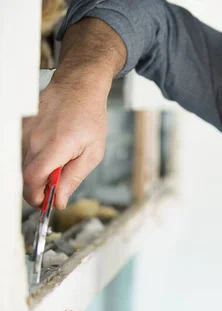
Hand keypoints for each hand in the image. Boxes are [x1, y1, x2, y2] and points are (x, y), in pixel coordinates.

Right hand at [22, 17, 124, 209]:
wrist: (78, 87)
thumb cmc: (89, 117)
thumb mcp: (93, 152)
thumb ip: (74, 177)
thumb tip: (59, 199)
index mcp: (55, 147)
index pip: (33, 179)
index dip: (36, 197)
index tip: (44, 203)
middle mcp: (35, 139)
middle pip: (24, 175)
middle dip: (36, 189)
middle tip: (52, 192)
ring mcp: (25, 131)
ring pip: (22, 164)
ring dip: (35, 173)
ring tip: (56, 167)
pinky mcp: (21, 126)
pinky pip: (21, 150)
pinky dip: (33, 158)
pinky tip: (49, 153)